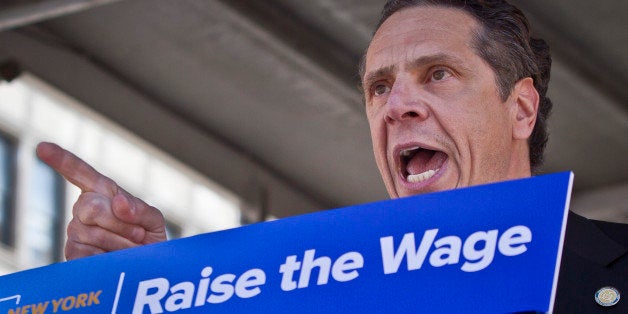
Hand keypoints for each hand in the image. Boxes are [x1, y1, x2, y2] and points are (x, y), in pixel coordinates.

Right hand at [36, 142, 166, 259]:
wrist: (147, 267)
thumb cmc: (149, 239)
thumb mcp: (153, 220)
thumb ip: (140, 209)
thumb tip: (118, 203)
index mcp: (103, 192)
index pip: (80, 172)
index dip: (61, 160)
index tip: (43, 147)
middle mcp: (84, 208)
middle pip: (93, 207)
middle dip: (121, 223)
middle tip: (138, 235)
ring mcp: (75, 230)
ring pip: (92, 232)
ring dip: (120, 243)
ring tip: (131, 248)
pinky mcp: (72, 252)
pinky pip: (87, 253)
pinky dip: (108, 257)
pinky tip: (114, 257)